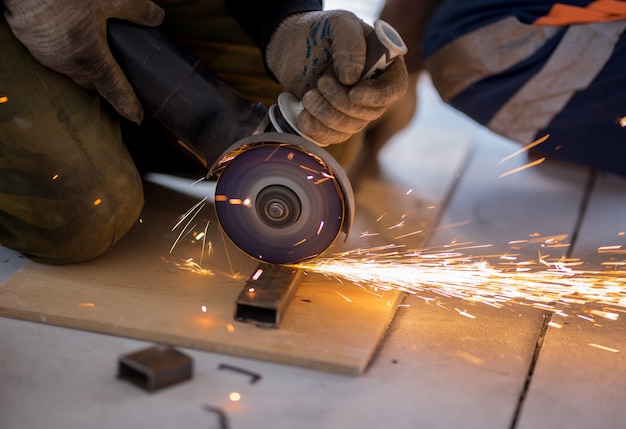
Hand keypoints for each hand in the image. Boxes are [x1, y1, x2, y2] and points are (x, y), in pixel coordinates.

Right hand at [4, 0, 163, 122]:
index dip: (129, 105)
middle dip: (108, 80)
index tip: (138, 116)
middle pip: (93, 81)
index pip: (114, 91)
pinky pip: (56, 55)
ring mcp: (45, 54)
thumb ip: (137, 9)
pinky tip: (74, 34)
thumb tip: (156, 17)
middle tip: (123, 71)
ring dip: (87, 64)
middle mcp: (66, 62)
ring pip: (73, 68)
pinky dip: (69, 50)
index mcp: (89, 57)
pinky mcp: (31, 41)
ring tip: (99, 49)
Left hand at [266, 10, 407, 144]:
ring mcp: (355, 110)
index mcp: (384, 65)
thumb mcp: (338, 24)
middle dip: (341, 101)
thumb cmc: (321, 33)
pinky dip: (316, 129)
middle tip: (321, 81)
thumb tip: (352, 79)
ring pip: (349, 128)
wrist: (293, 48)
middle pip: (369, 113)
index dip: (377, 96)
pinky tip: (303, 114)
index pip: (394, 89)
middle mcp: (374, 91)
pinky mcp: (335, 124)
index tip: (353, 93)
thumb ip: (350, 44)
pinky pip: (332, 137)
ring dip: (325, 113)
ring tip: (308, 95)